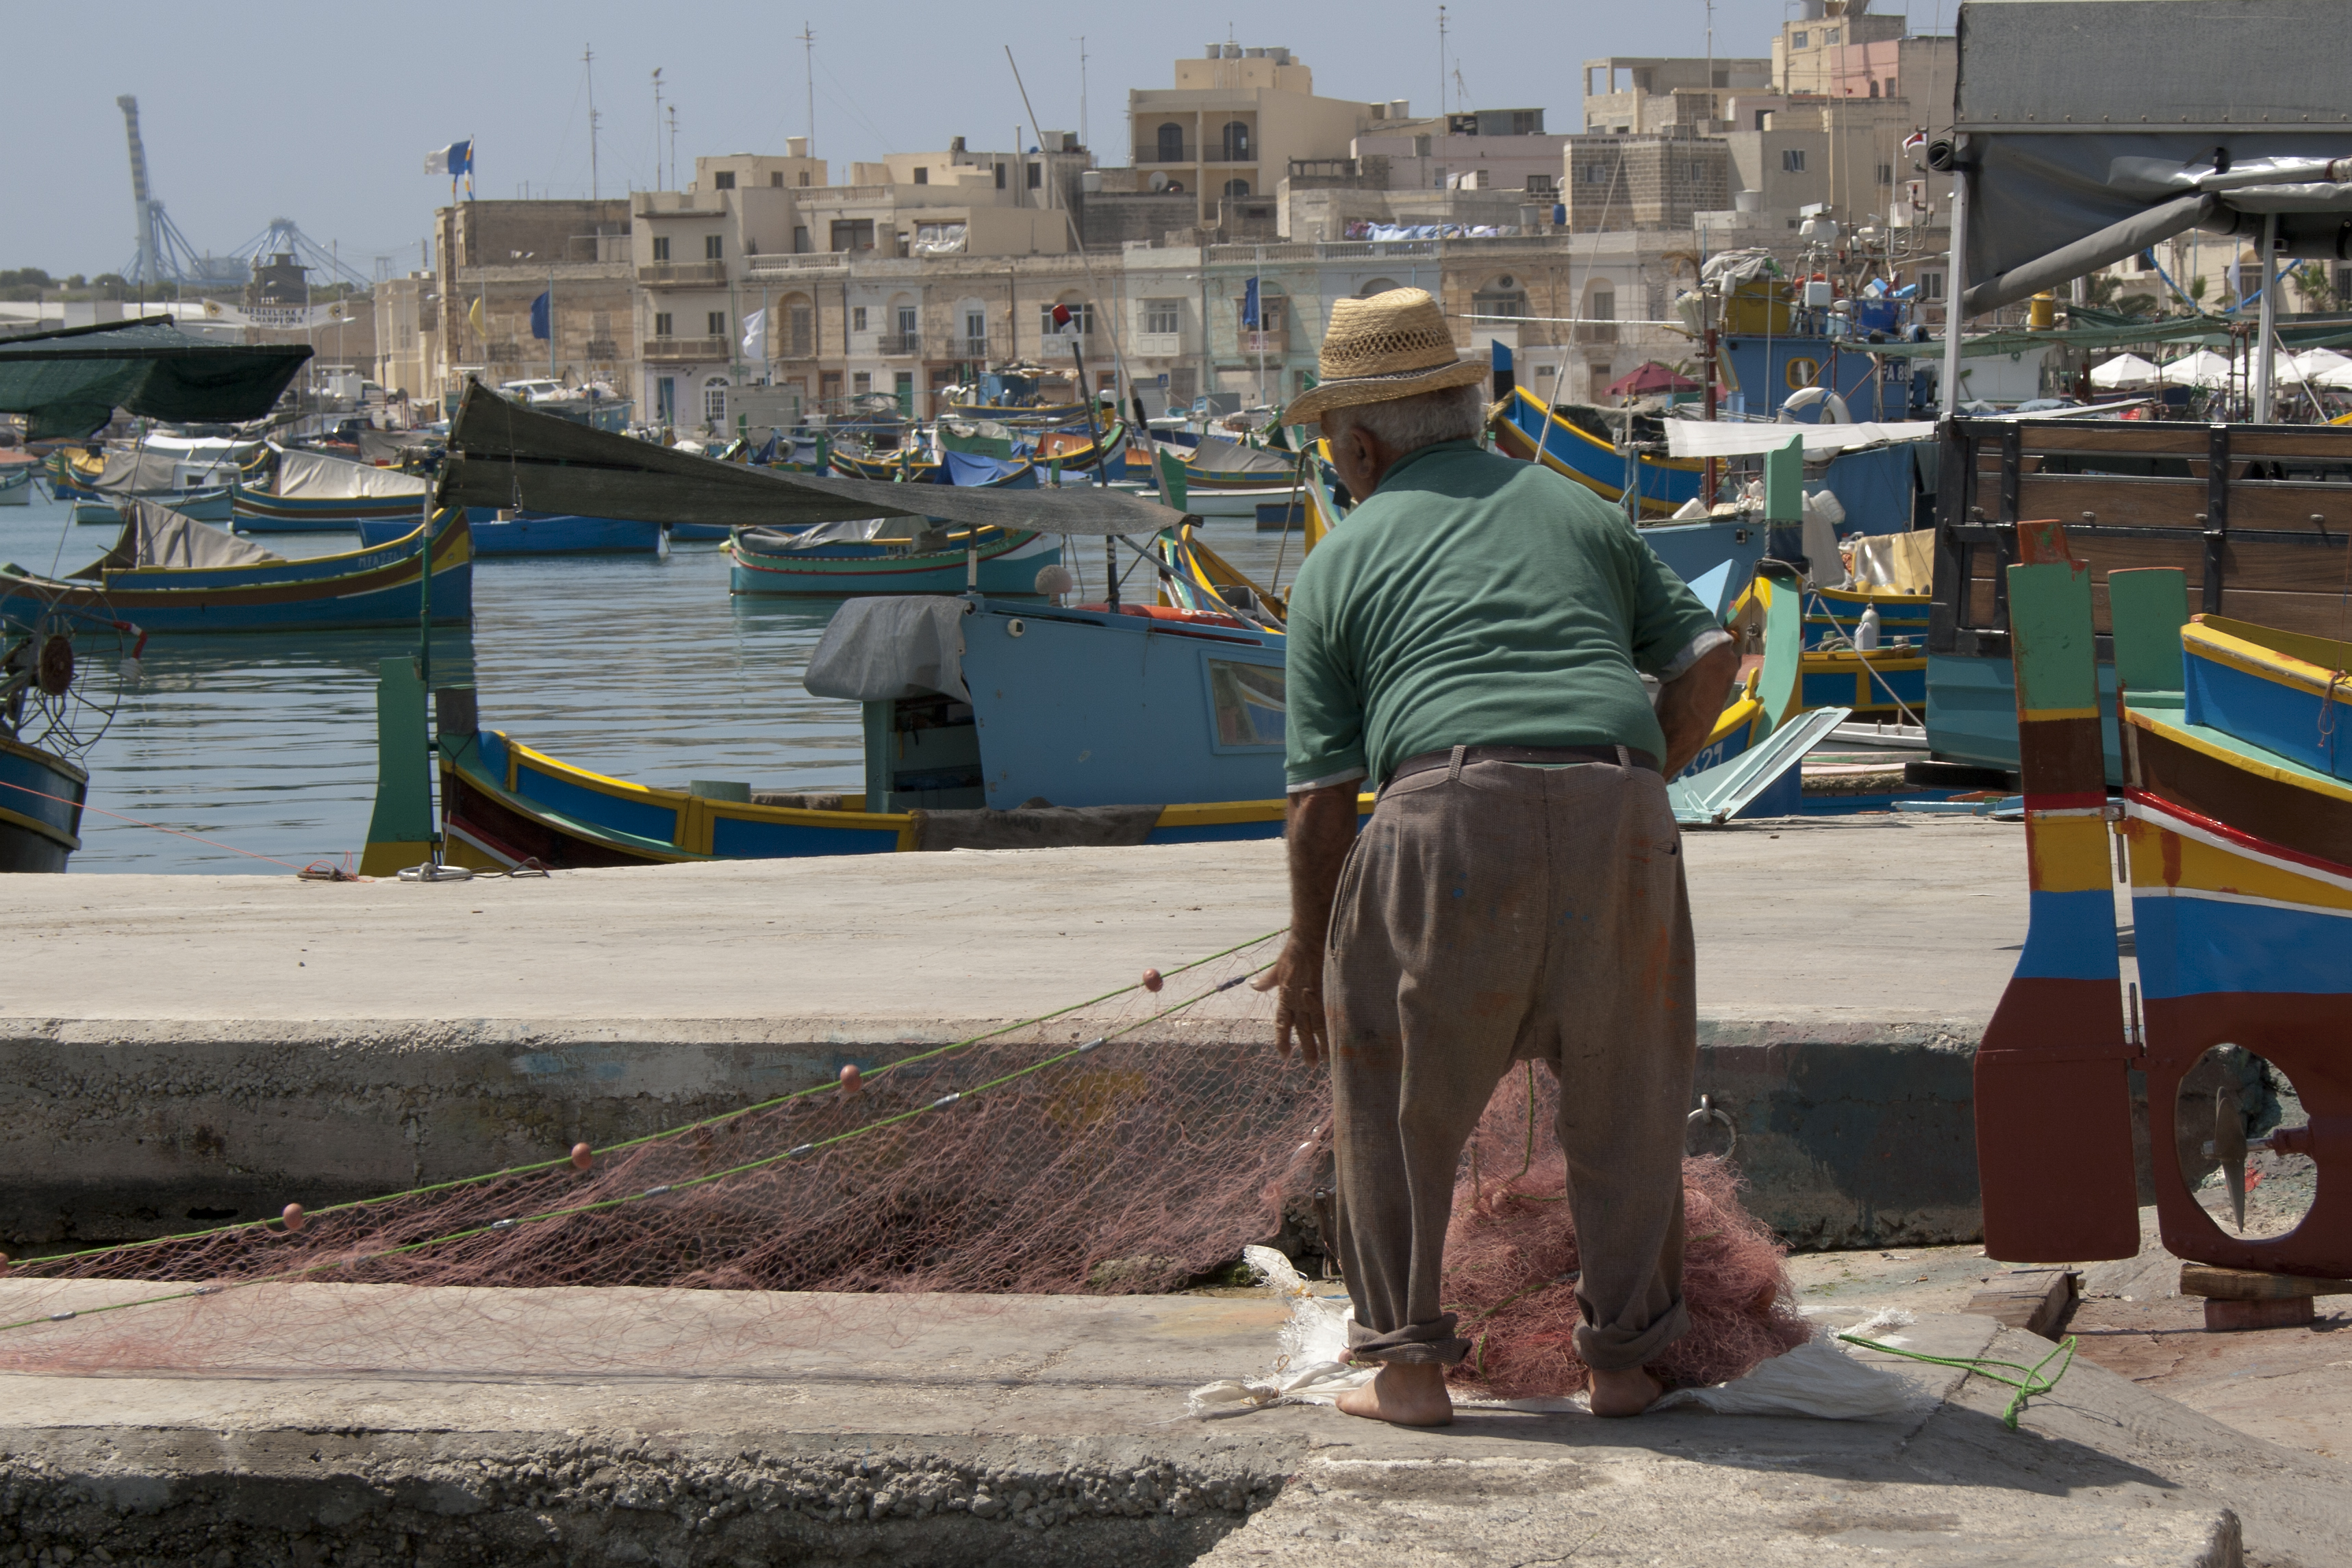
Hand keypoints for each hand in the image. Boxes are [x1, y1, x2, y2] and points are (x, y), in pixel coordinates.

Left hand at [1254, 937, 1327, 1065]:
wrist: (1309, 939)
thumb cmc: (1293, 952)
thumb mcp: (1276, 968)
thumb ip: (1267, 981)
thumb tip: (1253, 986)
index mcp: (1286, 997)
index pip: (1282, 1024)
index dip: (1282, 1040)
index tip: (1283, 1055)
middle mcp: (1299, 1002)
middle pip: (1303, 1031)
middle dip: (1306, 1049)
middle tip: (1310, 1065)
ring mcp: (1314, 999)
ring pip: (1319, 1028)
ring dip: (1323, 1045)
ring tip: (1327, 1060)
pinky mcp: (1328, 994)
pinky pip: (1331, 1017)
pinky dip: (1335, 1030)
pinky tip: (1341, 1041)